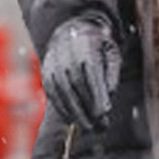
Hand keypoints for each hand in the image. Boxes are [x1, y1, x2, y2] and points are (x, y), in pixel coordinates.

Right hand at [40, 12, 121, 129]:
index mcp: (85, 50)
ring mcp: (54, 67)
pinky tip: (73, 120)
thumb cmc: (97, 46)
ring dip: (75, 113)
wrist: (70, 31)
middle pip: (75, 87)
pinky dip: (63, 109)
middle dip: (87, 109)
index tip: (105, 112)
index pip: (90, 75)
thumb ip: (111, 74)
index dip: (97, 95)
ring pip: (63, 93)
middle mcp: (66, 58)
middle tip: (99, 126)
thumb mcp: (111, 53)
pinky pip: (53, 95)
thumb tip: (109, 96)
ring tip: (89, 127)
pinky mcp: (47, 75)